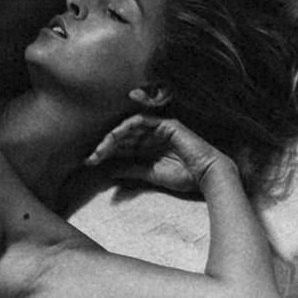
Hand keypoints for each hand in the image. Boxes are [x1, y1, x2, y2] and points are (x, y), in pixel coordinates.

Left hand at [85, 115, 234, 194]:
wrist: (207, 176)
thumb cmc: (184, 177)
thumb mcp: (150, 174)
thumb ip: (131, 170)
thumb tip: (109, 170)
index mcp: (149, 147)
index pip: (123, 146)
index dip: (105, 153)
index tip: (90, 162)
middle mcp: (152, 136)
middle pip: (123, 136)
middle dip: (105, 146)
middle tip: (91, 157)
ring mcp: (159, 128)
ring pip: (129, 127)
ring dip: (112, 138)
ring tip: (100, 150)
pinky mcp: (166, 124)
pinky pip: (141, 121)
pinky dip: (126, 126)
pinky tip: (115, 136)